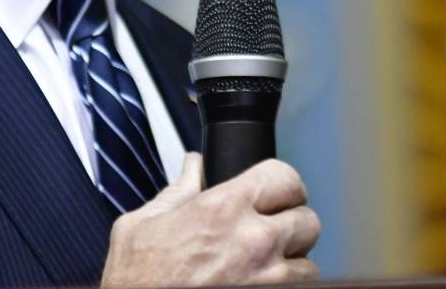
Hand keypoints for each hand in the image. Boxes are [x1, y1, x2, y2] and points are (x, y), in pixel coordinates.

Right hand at [100, 152, 320, 286]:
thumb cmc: (136, 282)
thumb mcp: (141, 226)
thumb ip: (176, 192)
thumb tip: (193, 168)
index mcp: (224, 209)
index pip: (284, 177)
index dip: (281, 184)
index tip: (276, 193)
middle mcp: (253, 241)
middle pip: (307, 220)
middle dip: (291, 224)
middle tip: (273, 231)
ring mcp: (267, 279)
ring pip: (309, 263)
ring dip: (291, 263)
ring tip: (267, 266)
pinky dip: (287, 287)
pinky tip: (262, 284)